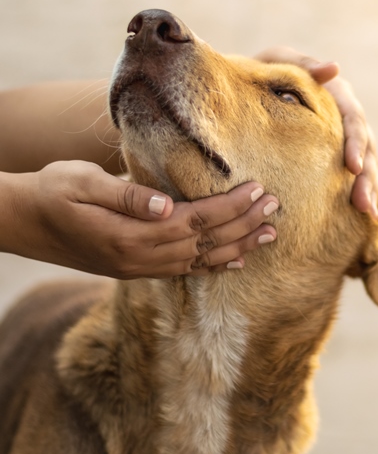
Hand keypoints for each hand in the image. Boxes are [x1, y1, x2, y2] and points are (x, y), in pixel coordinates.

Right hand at [3, 161, 277, 278]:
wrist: (25, 222)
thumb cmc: (53, 192)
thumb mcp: (81, 182)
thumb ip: (126, 195)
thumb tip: (167, 205)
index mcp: (130, 234)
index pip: (195, 220)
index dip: (229, 206)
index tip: (257, 189)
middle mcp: (140, 257)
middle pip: (205, 243)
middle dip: (243, 225)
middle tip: (275, 209)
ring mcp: (138, 267)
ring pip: (199, 261)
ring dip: (236, 248)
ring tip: (267, 236)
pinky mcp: (135, 268)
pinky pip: (183, 271)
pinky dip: (212, 266)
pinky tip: (233, 263)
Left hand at [254, 47, 377, 218]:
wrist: (250, 86)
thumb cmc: (263, 72)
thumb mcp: (278, 61)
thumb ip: (303, 65)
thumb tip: (334, 69)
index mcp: (335, 93)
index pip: (353, 118)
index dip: (355, 142)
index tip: (353, 168)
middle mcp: (343, 115)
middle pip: (365, 145)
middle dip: (367, 176)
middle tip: (364, 204)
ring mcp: (339, 136)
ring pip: (363, 162)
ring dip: (367, 187)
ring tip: (367, 213)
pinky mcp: (330, 153)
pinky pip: (348, 173)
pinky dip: (354, 190)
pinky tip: (359, 213)